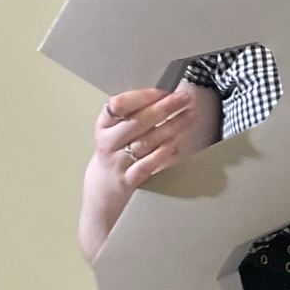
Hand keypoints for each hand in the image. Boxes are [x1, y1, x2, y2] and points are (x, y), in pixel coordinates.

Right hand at [79, 83, 221, 259]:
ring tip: (189, 116)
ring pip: (145, 142)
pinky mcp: (128, 182)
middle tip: (184, 98)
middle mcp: (107, 144)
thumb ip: (132, 119)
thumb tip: (164, 98)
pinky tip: (174, 146)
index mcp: (103, 128)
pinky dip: (160, 156)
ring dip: (170, 127)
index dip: (141, 96)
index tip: (162, 91)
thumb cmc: (114, 160)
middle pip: (136, 122)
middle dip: (163, 107)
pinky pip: (145, 166)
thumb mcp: (114, 136)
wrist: (101, 197)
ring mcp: (117, 163)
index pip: (118, 105)